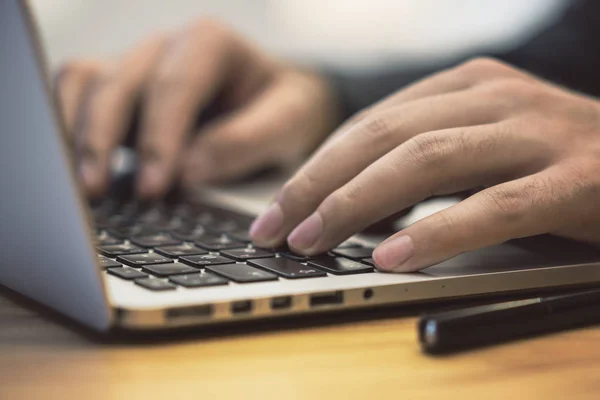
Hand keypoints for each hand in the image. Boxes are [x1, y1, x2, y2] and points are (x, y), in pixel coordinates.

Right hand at [55, 19, 339, 197]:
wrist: (278, 102)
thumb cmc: (287, 107)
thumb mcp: (289, 121)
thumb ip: (246, 141)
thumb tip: (188, 170)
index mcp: (211, 43)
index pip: (175, 86)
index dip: (159, 137)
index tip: (154, 186)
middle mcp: (167, 48)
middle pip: (119, 82)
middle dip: (105, 138)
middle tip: (99, 190)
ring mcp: (140, 66)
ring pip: (86, 83)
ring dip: (76, 133)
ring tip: (81, 185)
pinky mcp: (122, 92)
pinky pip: (78, 95)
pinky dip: (68, 127)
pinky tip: (71, 167)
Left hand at [249, 57, 599, 271]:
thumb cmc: (553, 156)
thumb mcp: (480, 143)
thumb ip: (423, 163)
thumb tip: (352, 207)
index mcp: (463, 86)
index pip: (368, 124)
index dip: (315, 167)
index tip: (277, 207)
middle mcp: (492, 98)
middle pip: (382, 137)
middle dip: (318, 184)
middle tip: (274, 227)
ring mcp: (533, 134)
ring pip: (425, 162)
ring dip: (357, 204)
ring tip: (312, 241)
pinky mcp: (573, 180)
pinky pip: (492, 207)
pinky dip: (437, 234)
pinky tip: (392, 257)